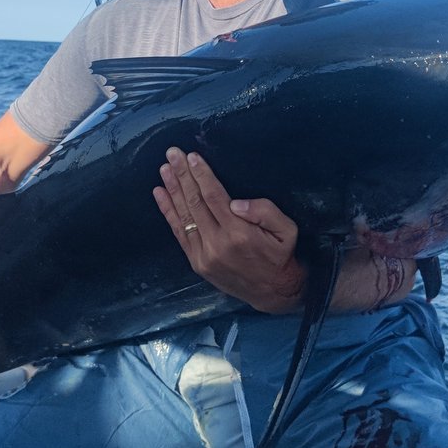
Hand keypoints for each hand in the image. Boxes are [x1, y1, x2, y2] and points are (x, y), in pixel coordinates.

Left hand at [152, 148, 306, 313]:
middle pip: (195, 202)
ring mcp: (204, 255)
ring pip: (184, 216)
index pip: (214, 196)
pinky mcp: (197, 263)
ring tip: (164, 169)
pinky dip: (168, 212)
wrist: (273, 293)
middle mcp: (218, 244)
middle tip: (172, 154)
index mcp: (239, 233)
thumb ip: (264, 212)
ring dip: (172, 190)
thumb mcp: (287, 230)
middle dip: (182, 176)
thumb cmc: (281, 256)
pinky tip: (160, 194)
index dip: (201, 175)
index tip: (191, 156)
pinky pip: (179, 234)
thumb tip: (235, 203)